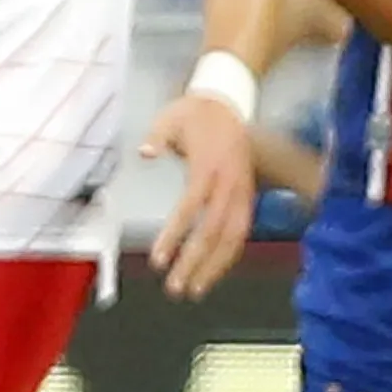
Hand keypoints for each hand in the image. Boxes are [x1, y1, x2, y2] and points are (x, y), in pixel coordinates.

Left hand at [143, 88, 258, 297]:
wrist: (229, 101)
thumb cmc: (195, 113)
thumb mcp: (170, 117)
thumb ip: (157, 137)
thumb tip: (143, 153)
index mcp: (210, 166)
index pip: (192, 207)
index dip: (176, 235)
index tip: (159, 260)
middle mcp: (230, 183)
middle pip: (216, 231)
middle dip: (196, 263)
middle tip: (176, 288)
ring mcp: (243, 190)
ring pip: (234, 236)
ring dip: (216, 266)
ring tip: (196, 290)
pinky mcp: (247, 195)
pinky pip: (241, 231)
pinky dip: (229, 254)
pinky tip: (214, 271)